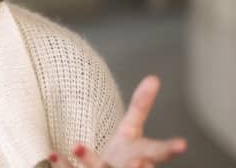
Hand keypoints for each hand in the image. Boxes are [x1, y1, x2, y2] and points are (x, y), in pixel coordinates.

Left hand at [48, 75, 186, 167]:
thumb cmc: (121, 160)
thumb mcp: (130, 132)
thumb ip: (141, 106)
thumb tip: (154, 77)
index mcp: (139, 156)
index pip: (157, 151)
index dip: (169, 149)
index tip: (182, 145)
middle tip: (141, 162)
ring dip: (93, 161)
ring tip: (78, 145)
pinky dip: (64, 165)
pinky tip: (52, 153)